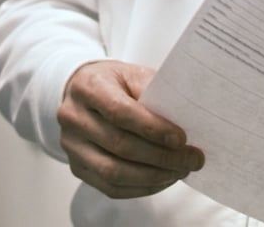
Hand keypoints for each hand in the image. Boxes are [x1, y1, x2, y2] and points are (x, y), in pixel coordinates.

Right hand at [57, 59, 204, 198]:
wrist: (82, 92)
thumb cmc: (116, 84)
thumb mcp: (134, 75)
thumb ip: (155, 93)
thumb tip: (186, 122)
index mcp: (88, 87)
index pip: (119, 112)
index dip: (153, 129)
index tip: (182, 139)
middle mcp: (73, 117)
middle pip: (119, 145)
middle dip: (162, 157)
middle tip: (192, 159)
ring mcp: (71, 145)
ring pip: (114, 172)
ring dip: (154, 176)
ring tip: (180, 171)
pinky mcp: (76, 167)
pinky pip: (111, 187)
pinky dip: (142, 188)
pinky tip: (163, 179)